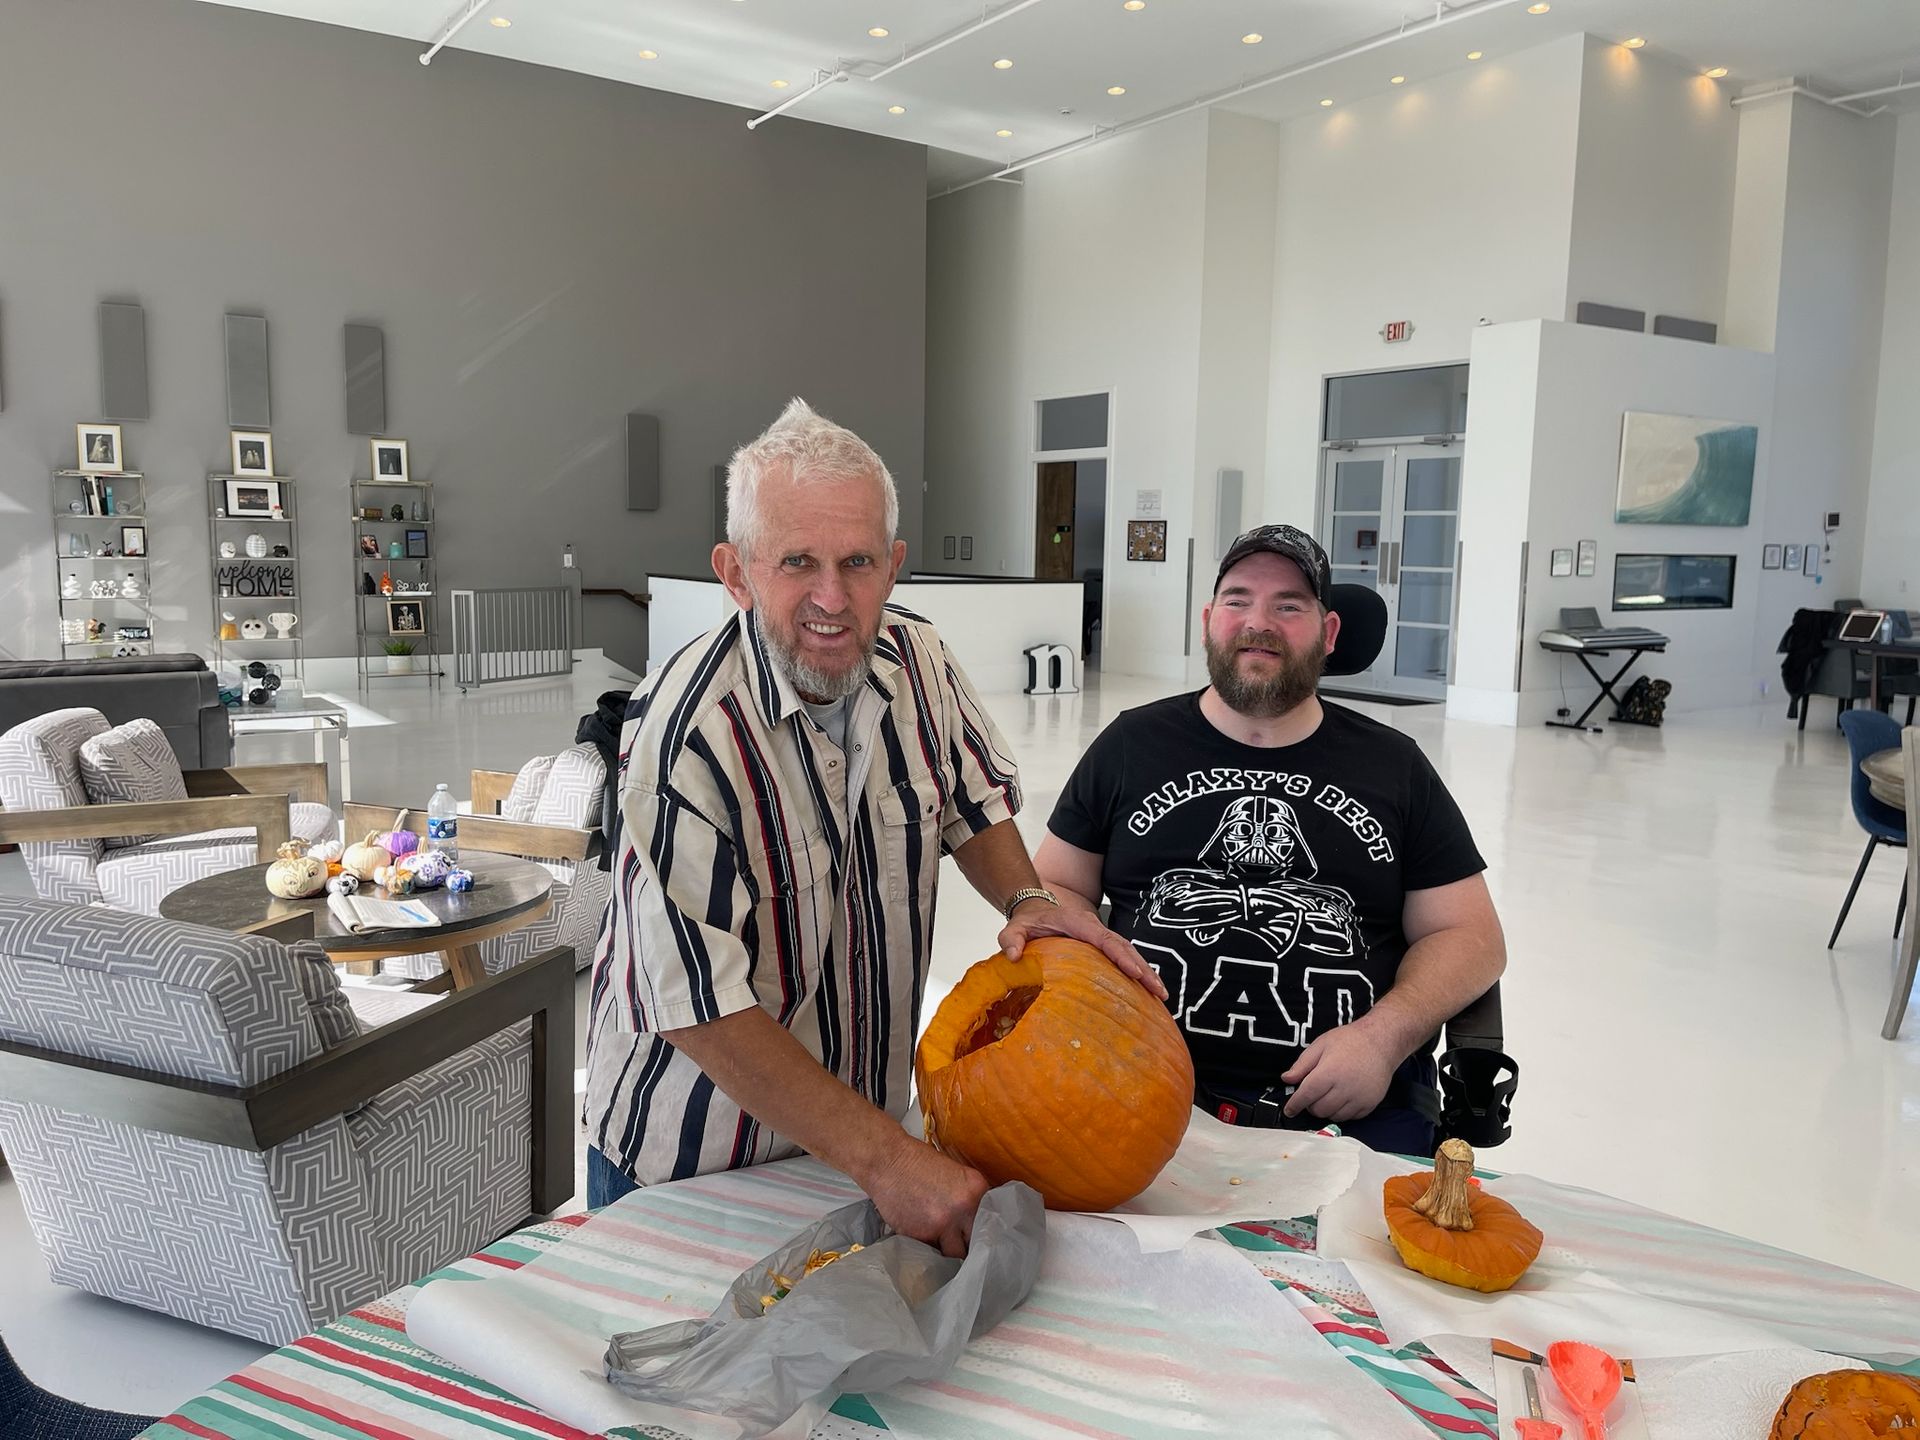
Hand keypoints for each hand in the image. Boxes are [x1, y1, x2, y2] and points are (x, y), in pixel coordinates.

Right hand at [864, 1137, 989, 1256]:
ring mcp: (942, 1225)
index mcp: (976, 1189)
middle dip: (970, 1246)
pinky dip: (928, 1248)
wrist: (886, 1160)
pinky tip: (921, 1236)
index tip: (980, 1237)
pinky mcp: (920, 1236)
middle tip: (964, 1248)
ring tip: (943, 1247)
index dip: (985, 1230)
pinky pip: (930, 1251)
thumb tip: (977, 1219)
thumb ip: (969, 1197)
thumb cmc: (918, 1161)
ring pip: (955, 1254)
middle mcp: (964, 1209)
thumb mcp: (955, 1173)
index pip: (992, 1221)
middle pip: (977, 1242)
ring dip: (950, 1252)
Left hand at [998, 900, 1167, 999]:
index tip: (1135, 972)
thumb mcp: (1013, 928)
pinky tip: (1149, 993)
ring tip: (1161, 995)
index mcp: (1077, 923)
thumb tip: (1012, 955)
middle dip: (1143, 968)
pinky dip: (1138, 973)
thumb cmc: (1027, 923)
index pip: (1103, 939)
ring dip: (1146, 972)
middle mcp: (1094, 928)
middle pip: (1124, 947)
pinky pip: (1124, 958)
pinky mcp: (1104, 948)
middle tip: (1158, 991)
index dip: (1121, 955)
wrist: (1035, 911)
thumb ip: (1011, 939)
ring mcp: (1101, 937)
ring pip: (1129, 953)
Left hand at [1280, 1024, 1398, 1121]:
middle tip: (1312, 1094)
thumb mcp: (1321, 1044)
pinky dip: (1341, 1112)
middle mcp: (1344, 1088)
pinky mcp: (1370, 1104)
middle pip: (1319, 1110)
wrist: (1381, 1042)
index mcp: (1329, 1072)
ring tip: (1327, 1095)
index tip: (1289, 1110)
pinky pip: (1350, 1117)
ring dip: (1326, 1110)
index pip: (1306, 1095)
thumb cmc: (1350, 1040)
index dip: (1295, 1105)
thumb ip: (1302, 1064)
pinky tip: (1341, 1099)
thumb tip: (1287, 1079)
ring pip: (1333, 1116)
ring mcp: (1359, 1098)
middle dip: (1310, 1105)